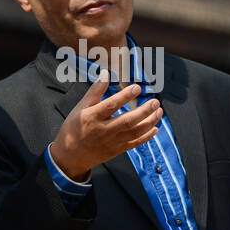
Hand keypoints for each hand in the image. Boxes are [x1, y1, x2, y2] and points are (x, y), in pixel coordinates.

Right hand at [48, 73, 162, 180]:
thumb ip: (95, 91)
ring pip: (134, 132)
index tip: (137, 87)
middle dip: (144, 111)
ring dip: (149, 122)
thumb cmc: (74, 128)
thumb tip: (105, 74)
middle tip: (155, 101)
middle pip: (127, 121)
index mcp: (92, 117)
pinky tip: (155, 128)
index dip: (125, 96)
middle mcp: (103, 130)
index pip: (110, 105)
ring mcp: (111, 142)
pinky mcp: (117, 150)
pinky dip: (147, 136)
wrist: (70, 156)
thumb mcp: (80, 108)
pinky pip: (135, 143)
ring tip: (159, 111)